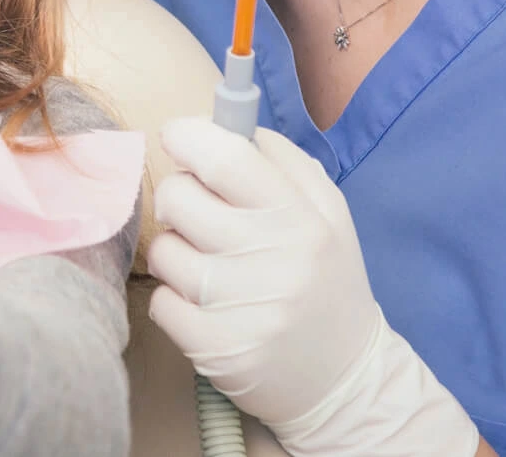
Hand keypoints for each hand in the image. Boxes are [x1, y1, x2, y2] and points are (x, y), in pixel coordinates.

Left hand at [147, 118, 480, 456]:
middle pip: (179, 197)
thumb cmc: (326, 284)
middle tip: (197, 212)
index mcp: (301, 218)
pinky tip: (204, 306)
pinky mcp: (215, 348)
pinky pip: (159, 301)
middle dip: (177, 195)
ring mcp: (242, 308)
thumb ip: (284, 162)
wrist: (346, 382)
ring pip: (163, 250)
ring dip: (175, 252)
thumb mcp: (328, 216)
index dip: (188, 136)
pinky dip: (173, 299)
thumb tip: (229, 123)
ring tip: (208, 265)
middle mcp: (273, 259)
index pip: (226, 156)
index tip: (177, 137)